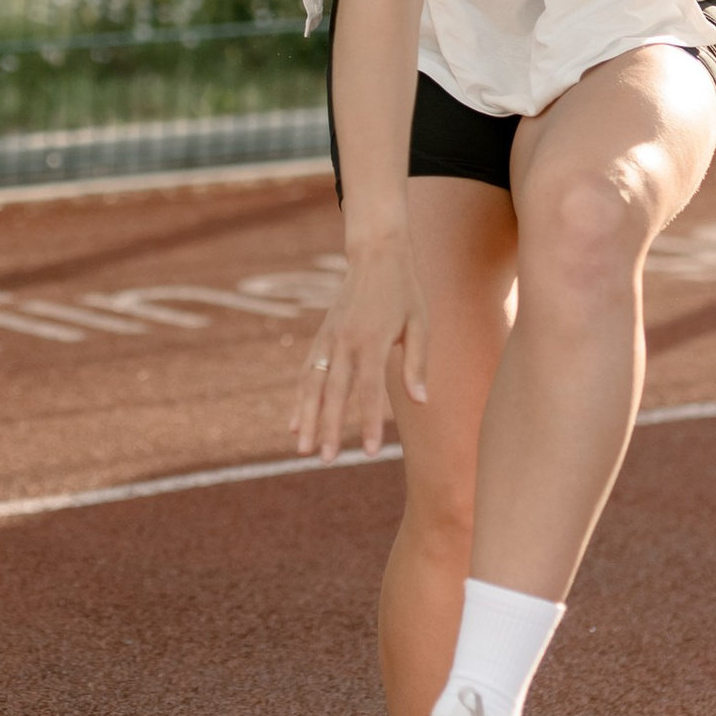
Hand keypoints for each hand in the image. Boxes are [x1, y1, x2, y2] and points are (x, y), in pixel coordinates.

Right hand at [292, 226, 425, 461]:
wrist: (376, 256)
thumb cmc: (405, 293)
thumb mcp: (420, 325)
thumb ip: (417, 365)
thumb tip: (422, 401)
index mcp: (372, 341)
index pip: (368, 391)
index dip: (367, 423)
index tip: (368, 452)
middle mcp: (344, 342)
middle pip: (333, 393)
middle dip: (327, 428)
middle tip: (325, 460)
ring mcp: (328, 339)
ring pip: (311, 385)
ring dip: (304, 418)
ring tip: (301, 449)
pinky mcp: (321, 337)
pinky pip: (306, 373)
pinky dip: (298, 399)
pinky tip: (293, 423)